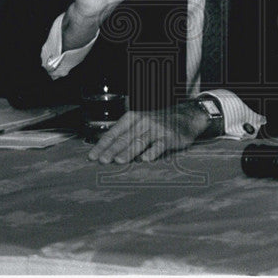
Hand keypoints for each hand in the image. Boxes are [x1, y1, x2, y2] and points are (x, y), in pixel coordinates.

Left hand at [88, 102, 209, 163]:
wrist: (185, 116)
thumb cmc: (158, 122)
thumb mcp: (139, 122)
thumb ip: (125, 133)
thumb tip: (105, 147)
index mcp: (132, 118)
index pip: (113, 132)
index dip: (102, 144)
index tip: (92, 156)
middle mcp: (143, 122)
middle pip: (124, 138)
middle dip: (112, 150)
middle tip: (102, 160)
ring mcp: (156, 129)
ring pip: (140, 142)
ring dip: (128, 152)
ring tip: (118, 161)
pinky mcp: (169, 137)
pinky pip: (159, 146)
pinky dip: (152, 152)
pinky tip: (145, 159)